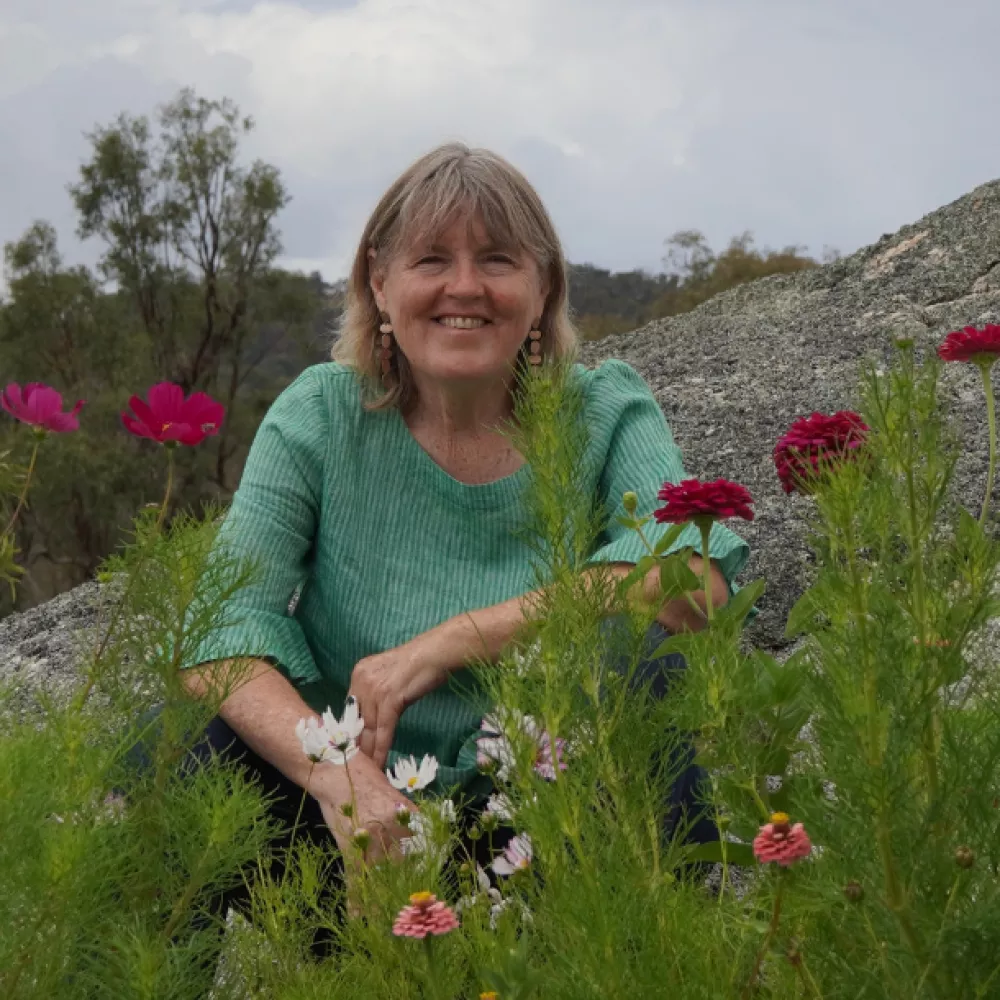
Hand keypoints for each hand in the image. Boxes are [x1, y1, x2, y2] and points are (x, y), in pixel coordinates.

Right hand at [316, 754, 417, 917]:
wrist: (337, 774)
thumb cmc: (368, 781)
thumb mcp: (395, 796)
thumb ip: (409, 818)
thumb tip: (425, 840)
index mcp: (406, 813)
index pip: (426, 845)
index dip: (430, 866)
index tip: (434, 882)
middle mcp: (392, 827)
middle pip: (406, 866)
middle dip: (411, 889)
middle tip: (416, 910)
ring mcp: (370, 839)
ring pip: (382, 878)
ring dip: (385, 902)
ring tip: (391, 922)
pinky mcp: (349, 848)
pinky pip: (355, 879)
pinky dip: (356, 900)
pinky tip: (357, 918)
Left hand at [348, 637, 450, 769]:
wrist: (436, 652)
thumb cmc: (420, 663)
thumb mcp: (390, 675)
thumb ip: (378, 691)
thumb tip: (373, 715)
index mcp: (359, 673)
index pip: (350, 709)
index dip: (351, 731)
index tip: (350, 750)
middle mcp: (362, 680)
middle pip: (356, 720)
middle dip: (356, 746)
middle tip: (353, 767)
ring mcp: (374, 689)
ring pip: (368, 729)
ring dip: (368, 754)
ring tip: (366, 774)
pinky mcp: (389, 698)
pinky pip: (383, 730)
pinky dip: (381, 749)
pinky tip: (380, 764)